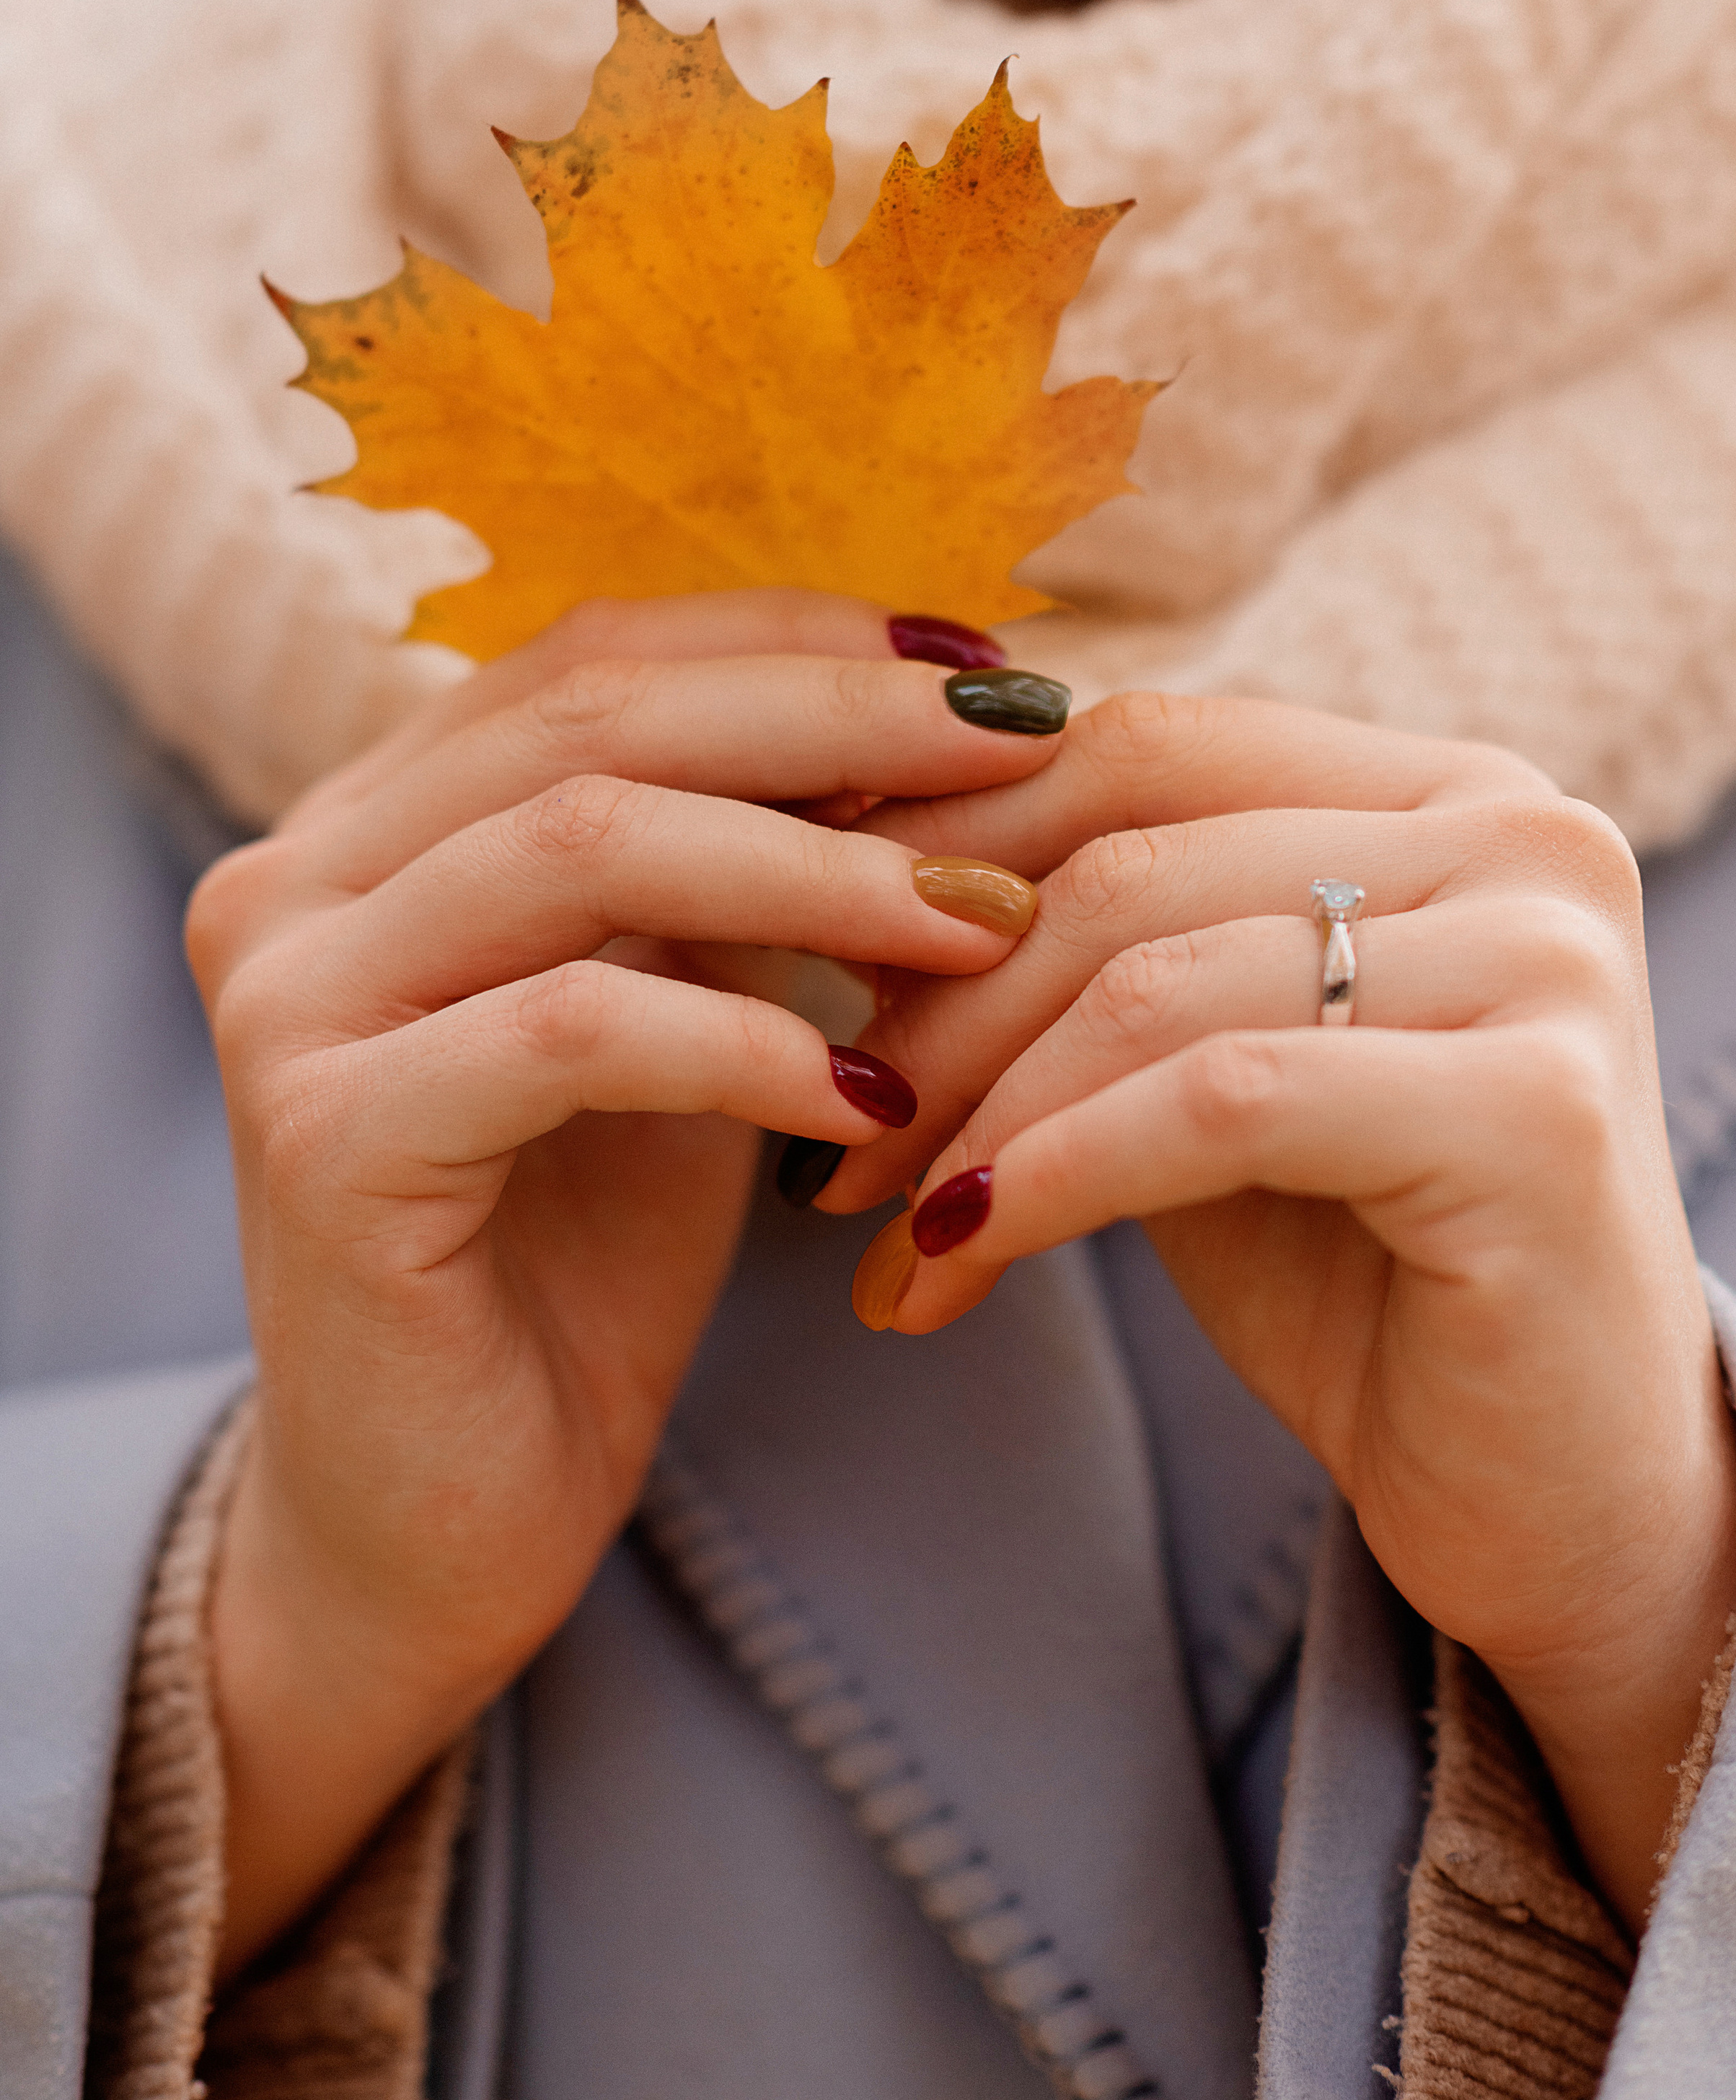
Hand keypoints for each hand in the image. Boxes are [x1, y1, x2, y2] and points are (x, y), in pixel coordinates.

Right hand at [186, 592, 1062, 1972]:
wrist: (444, 1518)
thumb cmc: (579, 1253)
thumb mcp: (677, 1013)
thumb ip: (741, 871)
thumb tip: (938, 714)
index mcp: (370, 822)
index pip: (592, 655)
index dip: (795, 640)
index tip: (988, 668)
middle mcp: (294, 879)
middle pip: (593, 717)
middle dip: (833, 722)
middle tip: (1023, 744)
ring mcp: (288, 1002)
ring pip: (587, 846)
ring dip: (820, 868)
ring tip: (986, 910)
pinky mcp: (324, 1138)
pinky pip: (576, 1032)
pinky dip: (748, 1043)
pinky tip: (876, 1096)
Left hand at [827, 694, 1735, 1933]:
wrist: (1551, 1496)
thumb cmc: (1363, 1267)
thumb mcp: (1208, 1062)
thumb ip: (1105, 946)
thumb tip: (849, 856)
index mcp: (1448, 787)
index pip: (1147, 742)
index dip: (950, 829)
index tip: (797, 927)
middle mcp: (1523, 832)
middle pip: (1136, 854)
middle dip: (940, 993)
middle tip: (820, 1125)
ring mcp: (1546, 959)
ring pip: (1160, 980)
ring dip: (976, 1108)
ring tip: (871, 1217)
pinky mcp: (1537, 1109)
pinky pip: (1221, 1104)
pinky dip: (1057, 1173)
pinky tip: (957, 1251)